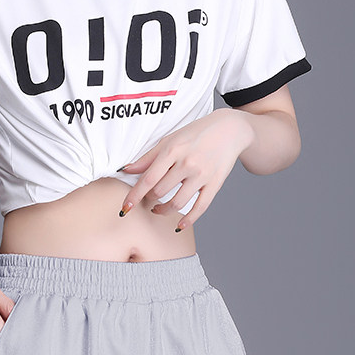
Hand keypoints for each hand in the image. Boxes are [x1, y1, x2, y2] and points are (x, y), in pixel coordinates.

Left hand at [118, 110, 255, 230]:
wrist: (229, 129)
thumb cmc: (196, 133)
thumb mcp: (170, 139)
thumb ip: (148, 157)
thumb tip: (127, 170)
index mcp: (173, 150)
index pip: (148, 179)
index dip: (134, 195)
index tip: (125, 208)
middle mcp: (187, 163)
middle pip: (161, 192)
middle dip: (149, 199)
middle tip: (146, 200)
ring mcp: (202, 175)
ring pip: (178, 203)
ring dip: (164, 211)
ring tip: (158, 209)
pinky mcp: (215, 183)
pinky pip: (200, 207)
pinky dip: (188, 220)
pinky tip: (179, 225)